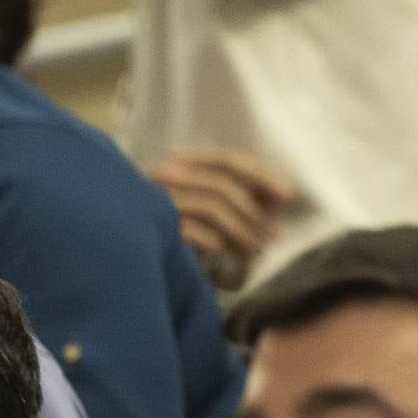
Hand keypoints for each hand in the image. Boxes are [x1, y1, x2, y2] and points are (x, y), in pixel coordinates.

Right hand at [148, 149, 294, 291]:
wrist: (129, 256)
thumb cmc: (174, 232)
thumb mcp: (208, 210)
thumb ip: (238, 199)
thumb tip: (278, 197)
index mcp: (179, 165)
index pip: (226, 159)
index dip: (261, 175)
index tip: (287, 196)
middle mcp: (165, 175)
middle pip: (222, 185)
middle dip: (255, 213)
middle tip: (273, 237)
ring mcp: (157, 200)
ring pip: (213, 206)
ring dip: (243, 231)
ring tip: (256, 251)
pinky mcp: (154, 226)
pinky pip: (197, 231)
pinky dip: (221, 244)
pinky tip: (232, 258)